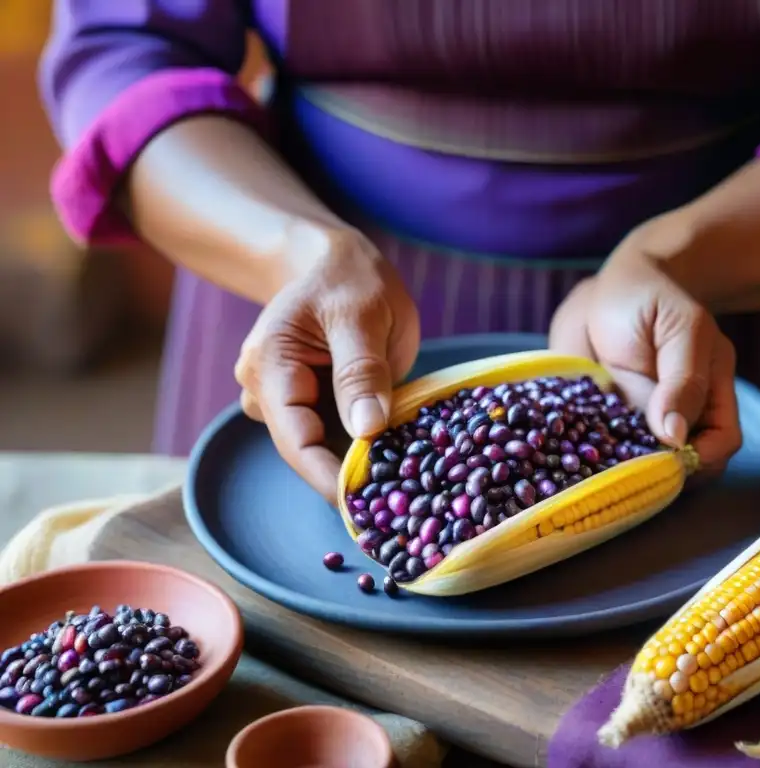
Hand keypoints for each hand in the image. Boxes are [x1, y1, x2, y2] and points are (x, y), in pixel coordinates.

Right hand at [234, 226, 419, 501]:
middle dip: (346, 473)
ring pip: (321, 445)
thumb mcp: (362, 316)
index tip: (364, 504)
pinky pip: (334, 434)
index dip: (328, 475)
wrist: (337, 265)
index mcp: (271, 363)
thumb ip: (361, 372)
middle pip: (304, 448)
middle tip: (397, 500)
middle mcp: (267, 388)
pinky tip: (397, 454)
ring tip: (406, 477)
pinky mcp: (310, 404)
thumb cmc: (348, 280)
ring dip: (358, 460)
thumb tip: (366, 431)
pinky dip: (364, 444)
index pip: (295, 437)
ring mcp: (285, 398)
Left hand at [549, 235, 741, 473]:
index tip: (670, 456)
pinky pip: (595, 456)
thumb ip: (684, 380)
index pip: (720, 444)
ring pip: (634, 470)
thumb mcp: (682, 329)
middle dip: (655, 474)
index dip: (701, 458)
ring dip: (617, 471)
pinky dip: (586, 458)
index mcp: (709, 396)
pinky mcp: (598, 428)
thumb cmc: (652, 298)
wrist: (603, 288)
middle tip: (626, 466)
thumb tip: (676, 436)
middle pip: (677, 468)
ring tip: (597, 459)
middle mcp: (673, 419)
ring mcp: (635, 427)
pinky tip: (571, 449)